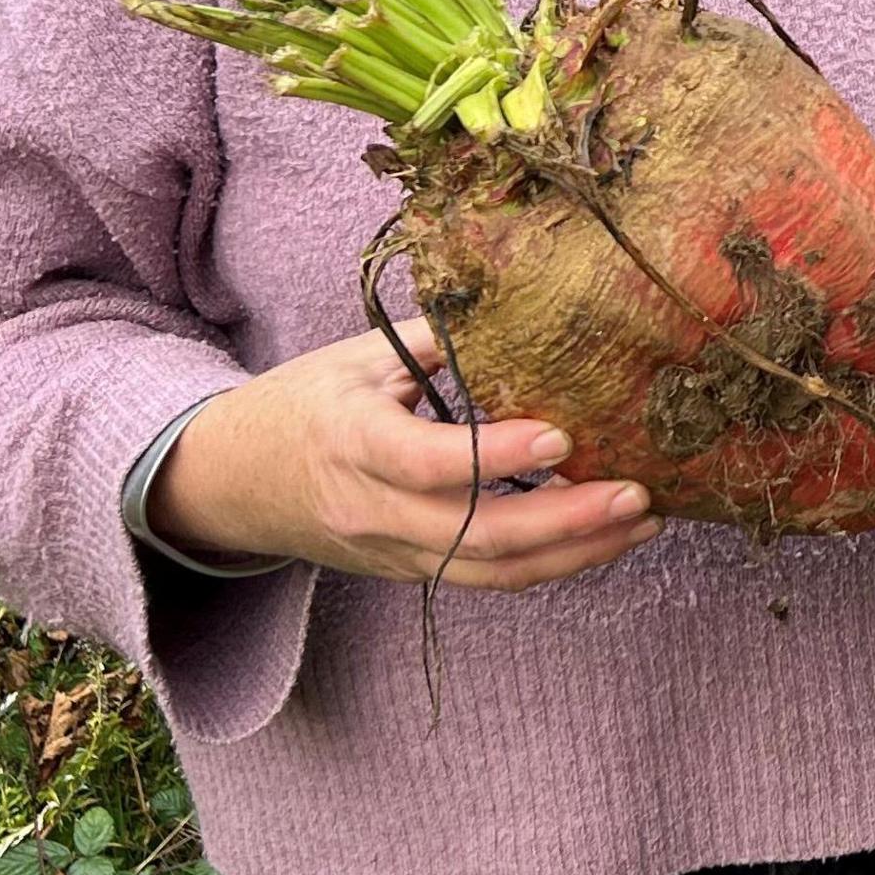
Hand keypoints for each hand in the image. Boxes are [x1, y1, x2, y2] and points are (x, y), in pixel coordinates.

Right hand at [151, 316, 658, 588]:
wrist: (232, 482)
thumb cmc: (303, 403)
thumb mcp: (357, 357)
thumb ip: (440, 337)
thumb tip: (525, 297)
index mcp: (349, 439)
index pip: (426, 461)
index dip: (495, 457)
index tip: (563, 436)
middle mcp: (370, 509)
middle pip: (475, 535)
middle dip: (565, 522)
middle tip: (637, 495)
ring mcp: (390, 550)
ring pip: (490, 570)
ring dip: (575, 553)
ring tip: (642, 521)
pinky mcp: (409, 571)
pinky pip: (486, 577)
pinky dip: (550, 562)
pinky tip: (602, 536)